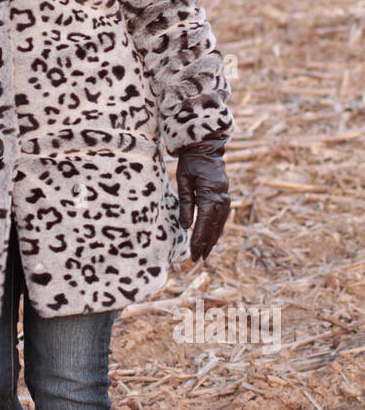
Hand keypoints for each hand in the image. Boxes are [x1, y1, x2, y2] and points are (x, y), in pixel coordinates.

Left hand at [176, 138, 229, 260]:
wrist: (207, 147)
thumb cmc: (191, 162)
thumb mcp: (184, 181)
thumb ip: (185, 203)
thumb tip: (185, 226)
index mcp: (211, 195)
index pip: (204, 224)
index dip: (198, 241)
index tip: (193, 255)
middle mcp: (221, 199)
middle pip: (213, 228)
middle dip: (204, 246)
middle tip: (195, 262)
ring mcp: (225, 198)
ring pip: (219, 226)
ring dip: (212, 241)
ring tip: (203, 255)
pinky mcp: (224, 197)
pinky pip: (221, 219)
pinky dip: (216, 231)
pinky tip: (211, 240)